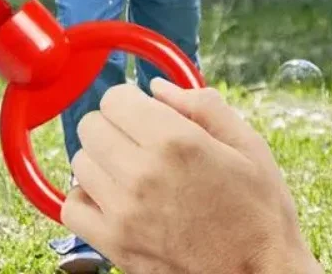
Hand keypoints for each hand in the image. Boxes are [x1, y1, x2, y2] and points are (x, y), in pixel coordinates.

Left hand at [63, 81, 319, 273]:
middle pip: (91, 126)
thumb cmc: (259, 212)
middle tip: (137, 143)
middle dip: (113, 127)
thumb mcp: (248, 147)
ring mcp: (124, 211)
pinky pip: (72, 207)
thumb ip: (202, 105)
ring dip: (100, 162)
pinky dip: (86, 200)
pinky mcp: (115, 244)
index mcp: (175, 142)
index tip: (143, 115)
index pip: (114, 98)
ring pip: (80, 162)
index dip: (129, 102)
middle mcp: (143, 173)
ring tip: (130, 174)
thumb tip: (155, 87)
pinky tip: (113, 200)